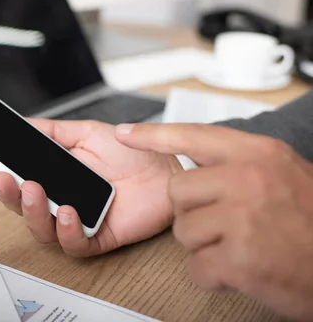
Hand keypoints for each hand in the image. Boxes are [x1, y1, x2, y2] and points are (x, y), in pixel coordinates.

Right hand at [0, 118, 181, 256]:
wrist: (167, 167)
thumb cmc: (131, 152)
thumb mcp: (86, 132)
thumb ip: (51, 130)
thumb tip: (20, 124)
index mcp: (54, 174)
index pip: (16, 175)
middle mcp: (60, 198)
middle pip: (21, 206)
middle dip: (6, 194)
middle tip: (2, 178)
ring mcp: (76, 219)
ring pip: (41, 228)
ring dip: (33, 212)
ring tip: (34, 190)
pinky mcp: (96, 237)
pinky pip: (73, 243)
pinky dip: (66, 230)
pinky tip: (68, 212)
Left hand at [116, 123, 312, 320]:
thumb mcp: (285, 175)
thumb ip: (240, 166)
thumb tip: (195, 165)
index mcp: (258, 154)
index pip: (193, 136)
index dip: (154, 135)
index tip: (124, 133)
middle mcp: (247, 178)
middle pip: (177, 191)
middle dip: (193, 212)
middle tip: (228, 225)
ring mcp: (242, 217)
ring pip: (183, 231)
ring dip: (204, 246)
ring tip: (241, 247)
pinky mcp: (238, 258)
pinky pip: (197, 267)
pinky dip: (213, 276)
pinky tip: (243, 270)